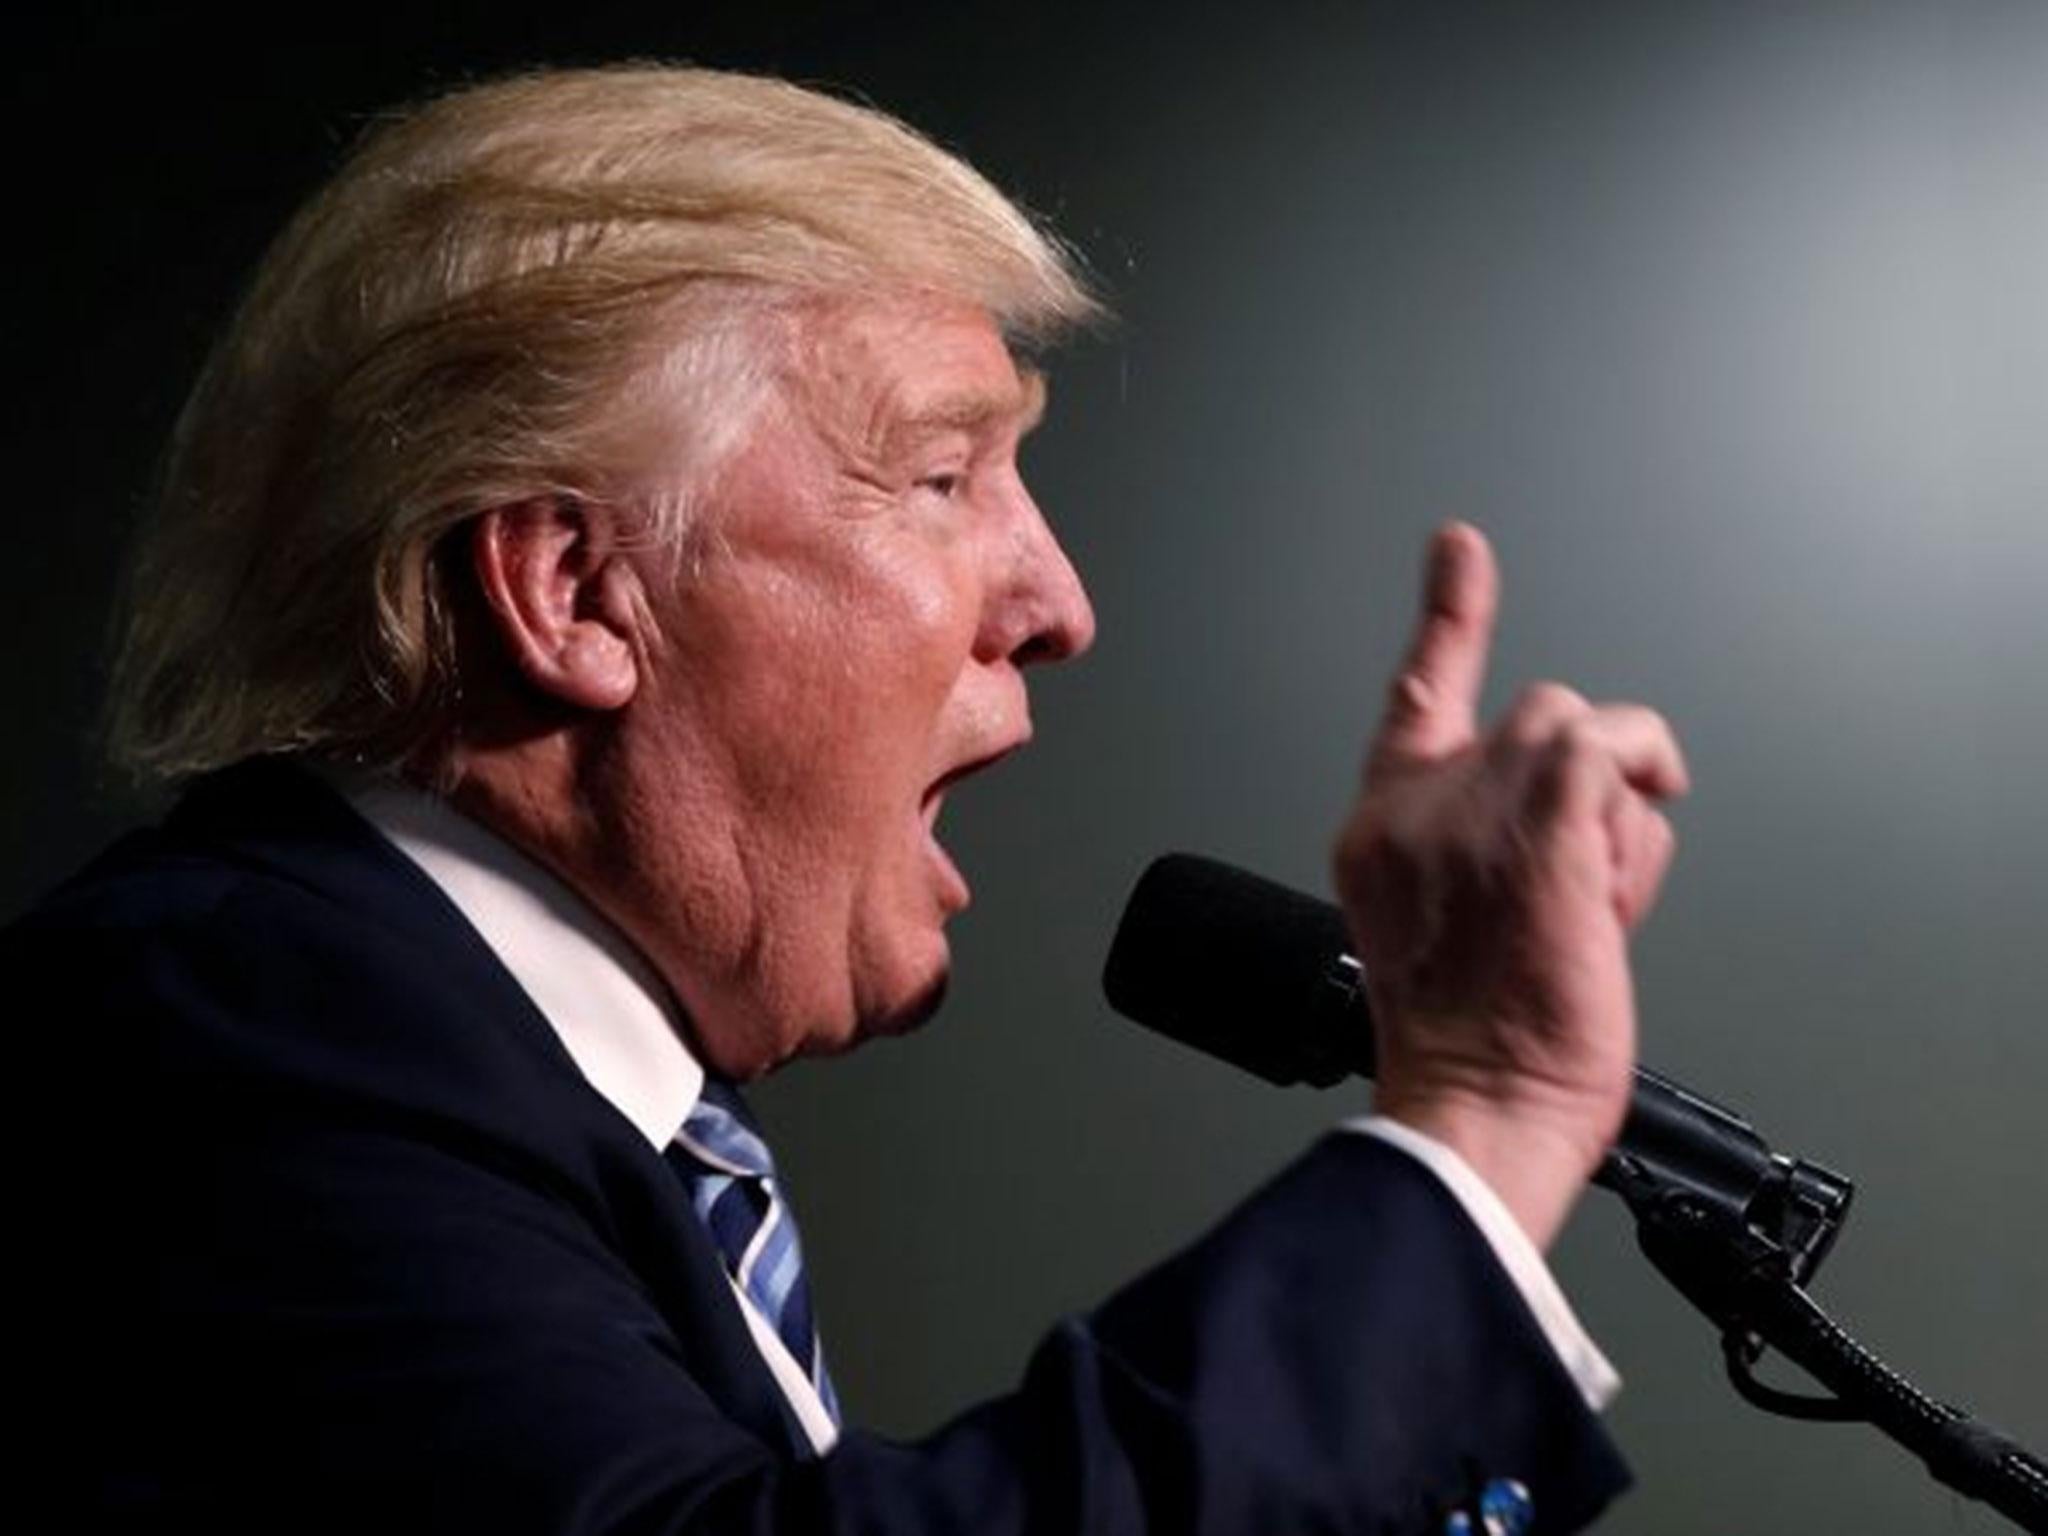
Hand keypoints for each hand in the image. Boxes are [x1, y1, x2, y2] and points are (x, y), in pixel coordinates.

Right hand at [1331, 523, 1687, 1249]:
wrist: (1477, 1105)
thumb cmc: (1474, 1047)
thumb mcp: (1456, 937)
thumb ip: (1491, 856)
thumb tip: (1583, 825)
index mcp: (1381, 831)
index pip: (1418, 698)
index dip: (1449, 616)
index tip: (1461, 550)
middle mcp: (1416, 803)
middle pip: (1536, 719)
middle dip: (1583, 792)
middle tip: (1576, 889)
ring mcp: (1473, 799)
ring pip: (1580, 728)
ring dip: (1614, 810)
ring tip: (1586, 903)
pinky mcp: (1540, 806)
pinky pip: (1619, 750)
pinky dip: (1639, 796)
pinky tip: (1609, 877)